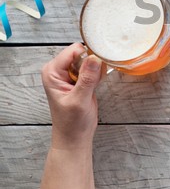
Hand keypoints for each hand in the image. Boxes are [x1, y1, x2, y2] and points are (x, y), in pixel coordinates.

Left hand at [39, 44, 103, 188]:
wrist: (74, 137)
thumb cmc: (71, 123)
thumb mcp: (79, 100)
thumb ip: (87, 78)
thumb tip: (94, 58)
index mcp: (52, 72)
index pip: (72, 51)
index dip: (87, 56)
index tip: (96, 67)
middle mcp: (59, 70)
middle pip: (81, 53)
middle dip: (92, 63)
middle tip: (94, 80)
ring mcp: (69, 74)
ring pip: (89, 59)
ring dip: (96, 69)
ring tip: (93, 86)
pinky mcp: (80, 78)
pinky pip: (93, 68)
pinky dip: (98, 74)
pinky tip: (96, 85)